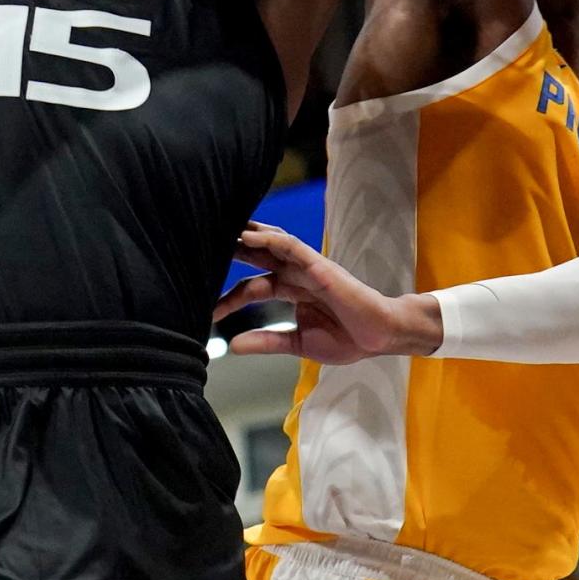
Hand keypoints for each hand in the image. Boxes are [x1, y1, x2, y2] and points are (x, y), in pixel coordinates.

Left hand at [217, 223, 442, 362]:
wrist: (380, 337)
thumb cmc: (346, 338)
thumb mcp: (299, 343)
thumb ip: (268, 342)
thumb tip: (233, 346)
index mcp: (290, 290)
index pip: (251, 286)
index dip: (228, 298)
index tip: (206, 313)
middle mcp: (295, 274)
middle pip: (256, 256)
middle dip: (230, 251)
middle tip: (198, 247)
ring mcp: (307, 267)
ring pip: (270, 243)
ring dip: (245, 237)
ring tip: (218, 232)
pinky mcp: (319, 265)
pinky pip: (292, 246)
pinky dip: (270, 239)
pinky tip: (250, 237)